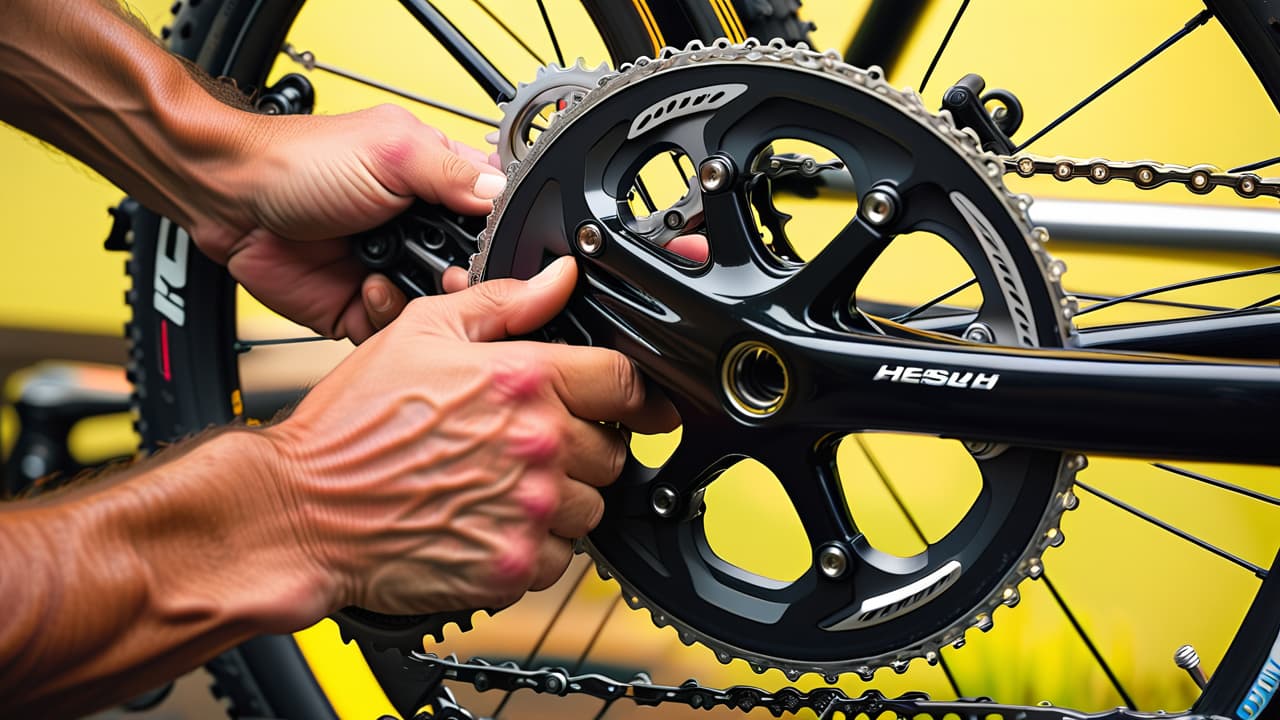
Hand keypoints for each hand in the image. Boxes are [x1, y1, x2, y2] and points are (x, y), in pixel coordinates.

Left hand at [193, 105, 501, 343]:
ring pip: (440, 307)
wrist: (233, 201)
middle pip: (473, 269)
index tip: (497, 250)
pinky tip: (369, 289)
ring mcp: (393, 269)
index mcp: (435, 182)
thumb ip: (452, 171)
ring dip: (427, 298)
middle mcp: (419, 229)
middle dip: (467, 278)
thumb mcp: (391, 150)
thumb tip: (504, 192)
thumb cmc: (300, 162)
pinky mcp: (363, 306)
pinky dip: (387, 315)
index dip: (502, 236)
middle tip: (454, 276)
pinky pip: (396, 329)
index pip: (494, 214)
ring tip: (406, 279)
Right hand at [262, 257, 677, 614]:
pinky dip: (538, 547)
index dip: (634, 393)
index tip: (636, 405)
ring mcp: (527, 511)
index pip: (625, 383)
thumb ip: (502, 303)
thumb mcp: (419, 332)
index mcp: (521, 381)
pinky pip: (562, 559)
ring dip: (562, 499)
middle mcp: (535, 446)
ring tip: (504, 487)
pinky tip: (492, 524)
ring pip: (592, 508)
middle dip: (583, 446)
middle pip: (613, 450)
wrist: (300, 509)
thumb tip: (559, 281)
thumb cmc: (352, 426)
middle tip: (530, 446)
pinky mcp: (513, 566)